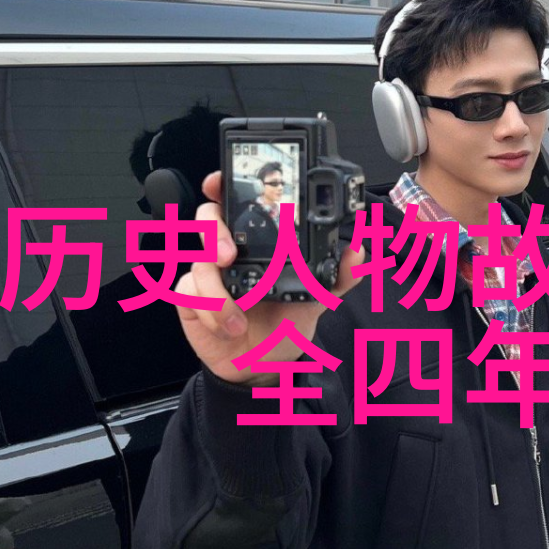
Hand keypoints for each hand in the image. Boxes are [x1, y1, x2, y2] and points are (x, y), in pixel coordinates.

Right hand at [173, 171, 364, 384]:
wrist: (263, 366)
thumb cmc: (285, 324)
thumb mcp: (319, 300)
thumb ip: (341, 275)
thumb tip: (358, 251)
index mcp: (259, 242)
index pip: (237, 202)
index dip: (223, 185)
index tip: (218, 182)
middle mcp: (230, 251)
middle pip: (207, 219)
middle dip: (214, 232)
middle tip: (228, 255)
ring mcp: (208, 274)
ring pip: (197, 261)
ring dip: (217, 292)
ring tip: (239, 318)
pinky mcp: (191, 298)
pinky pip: (189, 294)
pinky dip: (210, 312)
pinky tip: (228, 327)